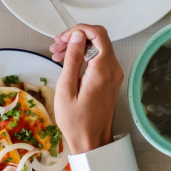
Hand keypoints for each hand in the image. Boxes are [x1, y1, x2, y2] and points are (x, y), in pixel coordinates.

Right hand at [51, 25, 123, 154]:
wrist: (92, 141)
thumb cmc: (76, 121)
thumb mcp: (66, 88)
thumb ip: (73, 59)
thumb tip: (77, 36)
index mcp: (103, 70)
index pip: (98, 34)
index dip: (79, 29)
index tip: (62, 37)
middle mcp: (113, 69)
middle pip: (99, 38)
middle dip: (76, 37)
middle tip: (56, 46)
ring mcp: (114, 74)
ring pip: (99, 47)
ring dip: (79, 46)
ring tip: (58, 54)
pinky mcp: (111, 80)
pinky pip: (100, 59)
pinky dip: (85, 56)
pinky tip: (69, 63)